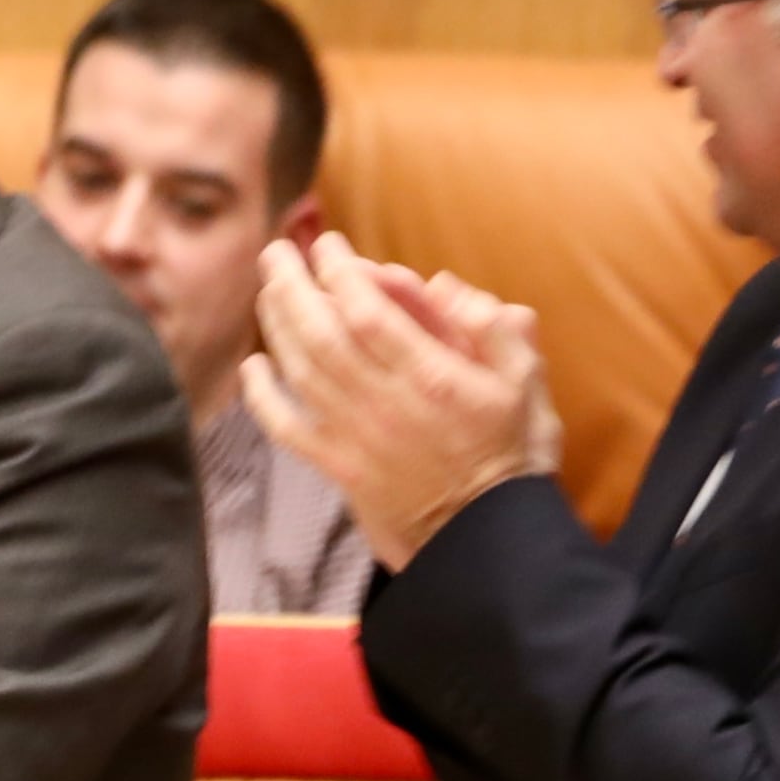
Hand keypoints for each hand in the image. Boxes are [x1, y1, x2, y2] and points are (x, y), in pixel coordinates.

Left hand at [244, 234, 558, 572]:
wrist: (487, 535)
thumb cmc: (510, 451)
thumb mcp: (526, 382)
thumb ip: (496, 328)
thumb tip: (446, 285)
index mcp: (433, 377)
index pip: (369, 312)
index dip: (339, 272)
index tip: (327, 245)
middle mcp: (387, 403)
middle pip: (322, 333)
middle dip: (292, 285)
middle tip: (276, 251)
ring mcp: (357, 437)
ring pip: (301, 371)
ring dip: (277, 325)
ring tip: (268, 288)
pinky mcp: (340, 467)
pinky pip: (287, 428)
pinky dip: (262, 397)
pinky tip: (252, 366)